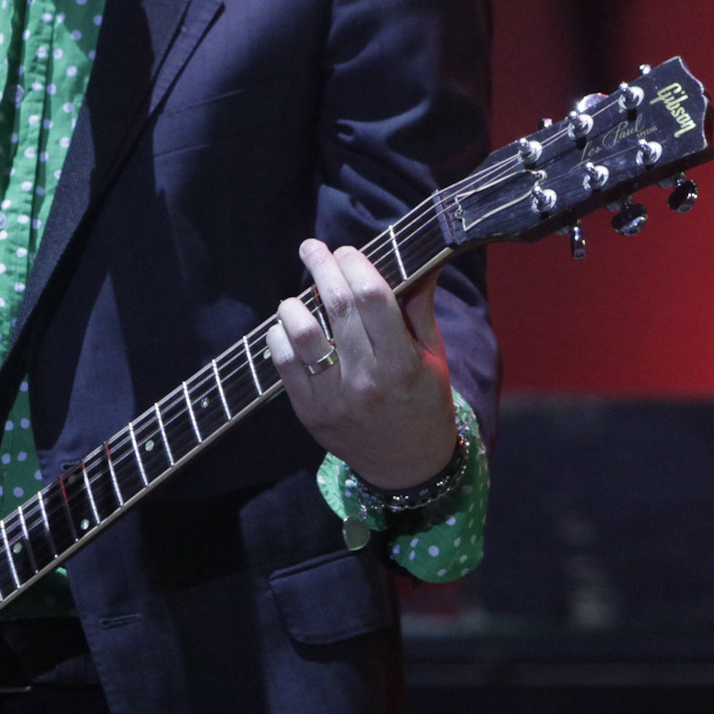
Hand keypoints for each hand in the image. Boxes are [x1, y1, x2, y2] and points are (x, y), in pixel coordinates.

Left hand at [269, 240, 456, 489]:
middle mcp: (366, 381)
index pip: (373, 298)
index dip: (356, 265)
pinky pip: (283, 364)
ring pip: (303, 334)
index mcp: (402, 364)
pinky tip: (288, 325)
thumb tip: (420, 259)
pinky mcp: (310, 413)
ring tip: (298, 296)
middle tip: (312, 248)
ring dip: (295, 304)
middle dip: (322, 268)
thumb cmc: (423, 401)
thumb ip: (419, 307)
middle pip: (337, 308)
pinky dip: (280, 336)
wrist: (406, 465)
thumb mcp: (432, 356)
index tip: (347, 251)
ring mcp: (334, 399)